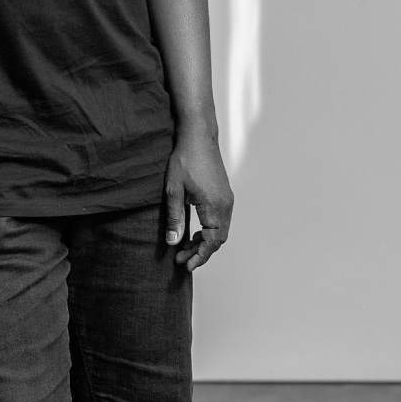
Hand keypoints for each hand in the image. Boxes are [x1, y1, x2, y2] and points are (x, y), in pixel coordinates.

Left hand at [165, 125, 233, 269]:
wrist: (199, 136)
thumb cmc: (186, 159)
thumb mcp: (174, 191)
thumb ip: (174, 218)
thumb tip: (173, 242)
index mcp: (214, 206)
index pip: (212, 241)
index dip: (200, 256)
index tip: (186, 265)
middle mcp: (225, 204)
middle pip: (218, 239)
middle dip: (201, 252)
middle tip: (181, 259)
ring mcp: (226, 199)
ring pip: (220, 231)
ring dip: (204, 241)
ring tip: (184, 247)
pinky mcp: (224, 194)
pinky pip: (220, 220)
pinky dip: (208, 231)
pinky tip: (193, 231)